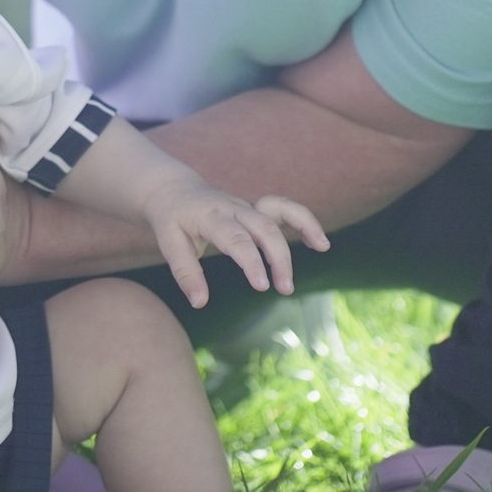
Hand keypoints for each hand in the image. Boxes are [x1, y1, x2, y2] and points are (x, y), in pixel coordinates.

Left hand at [145, 183, 329, 309]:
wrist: (173, 189)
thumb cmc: (171, 220)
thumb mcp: (169, 244)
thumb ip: (185, 273)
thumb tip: (200, 302)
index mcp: (209, 215)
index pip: (235, 238)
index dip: (251, 261)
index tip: (262, 286)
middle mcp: (232, 207)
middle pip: (263, 226)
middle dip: (279, 256)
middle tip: (285, 288)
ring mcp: (246, 206)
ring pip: (278, 212)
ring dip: (301, 228)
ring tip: (323, 248)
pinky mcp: (255, 209)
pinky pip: (284, 209)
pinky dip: (303, 220)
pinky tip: (320, 242)